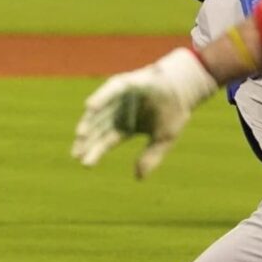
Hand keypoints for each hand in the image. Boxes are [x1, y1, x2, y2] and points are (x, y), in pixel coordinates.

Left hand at [71, 48, 217, 178]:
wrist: (186, 89)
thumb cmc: (174, 112)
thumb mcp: (163, 139)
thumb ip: (151, 157)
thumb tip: (138, 178)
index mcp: (126, 125)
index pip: (107, 140)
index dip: (96, 151)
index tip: (84, 163)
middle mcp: (119, 111)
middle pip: (99, 128)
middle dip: (87, 140)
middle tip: (75, 154)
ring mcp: (120, 97)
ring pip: (100, 111)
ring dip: (90, 121)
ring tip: (80, 135)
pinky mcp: (126, 83)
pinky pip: (110, 90)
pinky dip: (101, 97)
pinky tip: (90, 107)